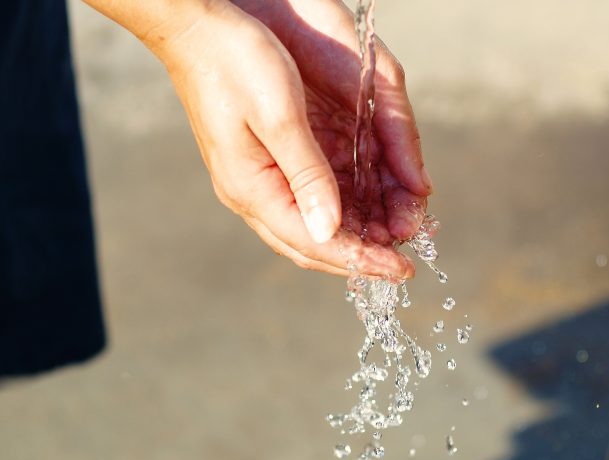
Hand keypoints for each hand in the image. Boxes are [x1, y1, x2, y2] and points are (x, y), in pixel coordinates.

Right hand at [152, 1, 431, 277]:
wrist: (196, 29)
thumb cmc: (235, 63)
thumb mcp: (280, 117)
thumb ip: (307, 175)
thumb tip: (329, 231)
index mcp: (252, 188)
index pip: (313, 242)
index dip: (360, 260)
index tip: (401, 270)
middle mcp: (251, 193)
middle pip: (310, 245)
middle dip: (359, 258)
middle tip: (401, 264)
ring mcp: (254, 181)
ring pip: (309, 227)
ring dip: (351, 237)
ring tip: (392, 239)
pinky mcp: (262, 164)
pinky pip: (304, 202)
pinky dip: (338, 212)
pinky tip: (364, 211)